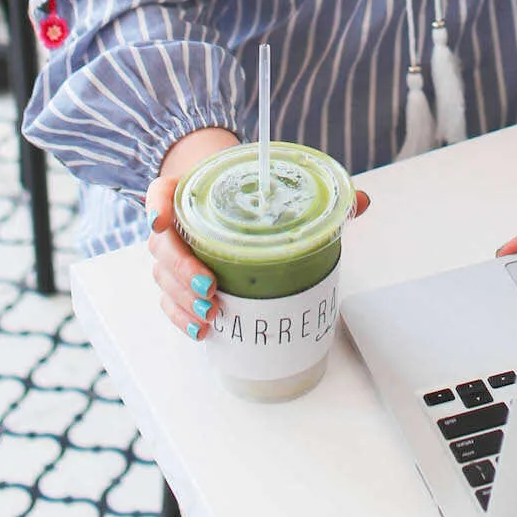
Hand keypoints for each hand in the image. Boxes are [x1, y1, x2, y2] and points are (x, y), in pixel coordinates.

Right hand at [144, 127, 371, 341]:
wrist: (222, 196)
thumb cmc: (248, 193)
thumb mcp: (274, 187)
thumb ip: (313, 193)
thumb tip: (361, 202)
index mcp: (190, 191)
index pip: (160, 192)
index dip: (156, 205)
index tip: (162, 220)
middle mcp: (174, 223)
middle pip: (161, 245)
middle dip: (180, 270)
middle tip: (209, 287)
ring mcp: (172, 254)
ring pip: (163, 278)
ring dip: (181, 300)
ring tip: (211, 314)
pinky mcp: (176, 281)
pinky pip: (168, 301)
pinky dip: (181, 317)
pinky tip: (202, 330)